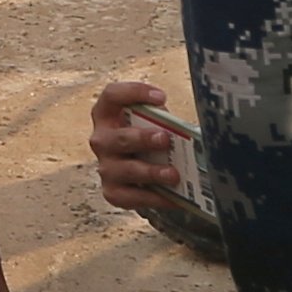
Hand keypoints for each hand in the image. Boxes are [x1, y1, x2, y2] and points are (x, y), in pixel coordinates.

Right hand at [84, 76, 193, 219]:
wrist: (136, 170)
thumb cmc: (146, 139)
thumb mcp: (150, 123)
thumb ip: (161, 119)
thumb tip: (190, 127)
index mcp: (107, 115)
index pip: (111, 96)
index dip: (133, 93)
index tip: (160, 97)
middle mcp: (102, 140)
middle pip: (118, 138)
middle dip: (142, 139)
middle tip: (165, 139)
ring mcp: (105, 167)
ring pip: (125, 170)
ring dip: (150, 172)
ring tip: (173, 174)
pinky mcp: (113, 192)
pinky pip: (132, 198)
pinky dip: (155, 198)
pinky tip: (174, 198)